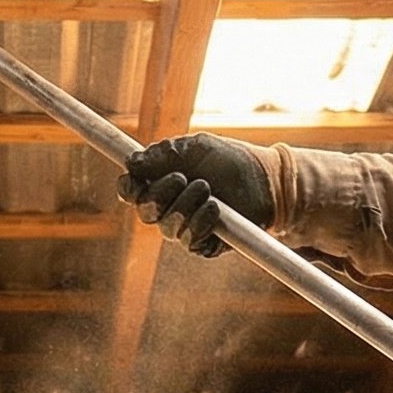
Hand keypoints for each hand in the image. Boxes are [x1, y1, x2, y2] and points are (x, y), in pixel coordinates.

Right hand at [117, 135, 272, 255]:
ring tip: (207, 189)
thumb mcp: (195, 148)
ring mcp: (185, 227)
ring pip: (166, 228)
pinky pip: (189, 241)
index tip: (136, 178)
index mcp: (159, 183)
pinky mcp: (204, 244)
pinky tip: (214, 208)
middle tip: (182, 178)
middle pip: (144, 211)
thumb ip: (163, 154)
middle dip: (160, 194)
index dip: (128, 187)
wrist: (264, 178)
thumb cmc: (229, 160)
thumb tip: (131, 162)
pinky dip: (199, 222)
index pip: (130, 192)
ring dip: (184, 206)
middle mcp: (168, 208)